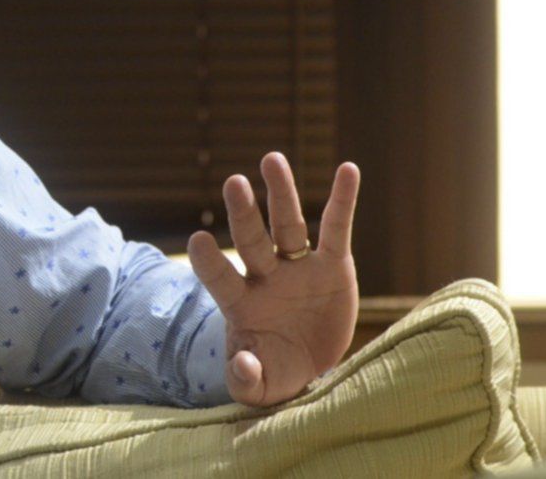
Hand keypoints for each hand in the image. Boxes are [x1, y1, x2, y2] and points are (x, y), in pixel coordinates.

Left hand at [186, 152, 359, 407]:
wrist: (309, 369)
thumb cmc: (274, 373)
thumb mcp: (258, 386)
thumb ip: (246, 378)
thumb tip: (242, 365)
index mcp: (241, 304)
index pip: (220, 278)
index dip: (210, 261)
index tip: (197, 239)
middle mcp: (265, 277)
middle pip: (251, 240)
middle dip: (242, 214)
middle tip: (233, 181)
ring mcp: (298, 268)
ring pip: (287, 224)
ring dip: (281, 193)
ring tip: (271, 159)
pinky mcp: (332, 265)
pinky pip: (336, 229)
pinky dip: (343, 200)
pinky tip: (348, 169)